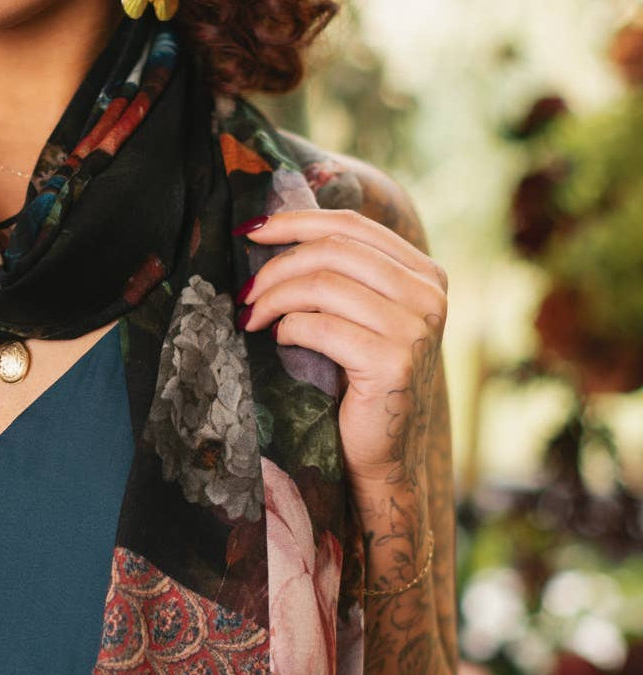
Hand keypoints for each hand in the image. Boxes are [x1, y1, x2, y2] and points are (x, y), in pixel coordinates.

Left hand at [235, 208, 447, 488]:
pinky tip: (280, 341)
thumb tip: (268, 226)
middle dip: (276, 266)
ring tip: (252, 317)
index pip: (350, 224)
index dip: (293, 221)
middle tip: (245, 292)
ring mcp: (417, 329)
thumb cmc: (356, 376)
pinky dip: (289, 329)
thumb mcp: (356, 310)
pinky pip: (321, 327)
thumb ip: (337, 269)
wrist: (381, 453)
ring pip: (323, 285)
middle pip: (332, 250)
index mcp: (424, 272)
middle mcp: (430, 294)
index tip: (249, 230)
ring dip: (274, 299)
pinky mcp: (395, 363)